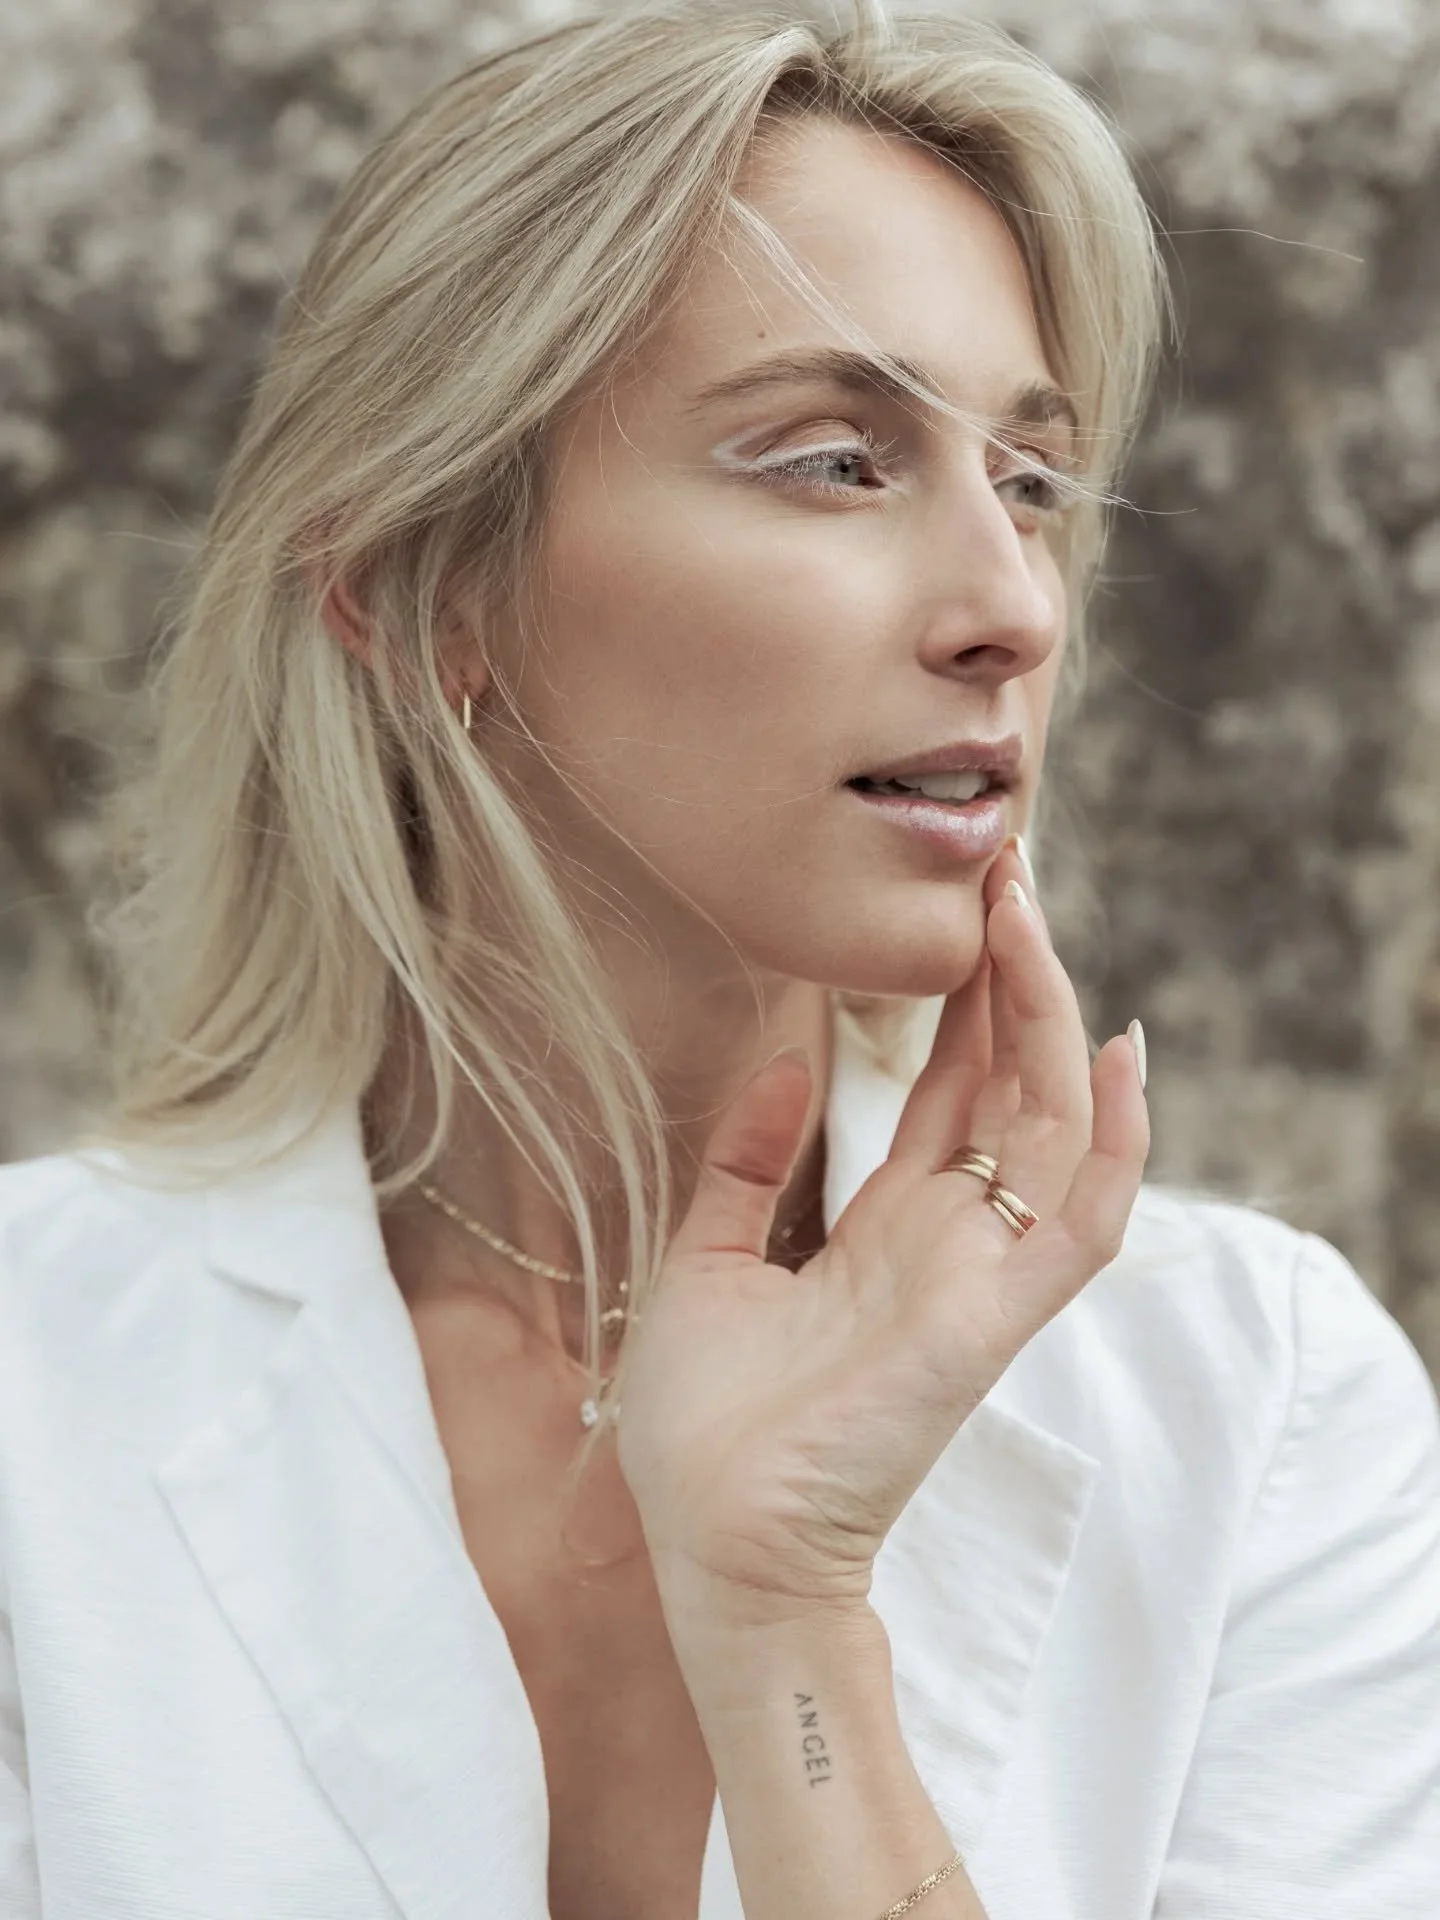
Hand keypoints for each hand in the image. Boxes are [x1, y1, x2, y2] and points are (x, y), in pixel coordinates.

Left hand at [615, 842, 1149, 1632]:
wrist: (712, 1540)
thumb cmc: (705, 1421)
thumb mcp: (707, 1258)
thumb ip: (748, 1164)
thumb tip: (782, 1062)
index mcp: (886, 1224)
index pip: (951, 1088)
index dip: (965, 998)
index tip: (967, 905)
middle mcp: (948, 1237)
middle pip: (1006, 1082)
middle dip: (1012, 976)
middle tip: (1007, 870)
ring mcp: (978, 1274)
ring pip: (1050, 1124)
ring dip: (1049, 1019)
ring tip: (1029, 919)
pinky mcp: (991, 1319)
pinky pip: (1081, 1223)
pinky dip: (1113, 1140)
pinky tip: (1115, 1053)